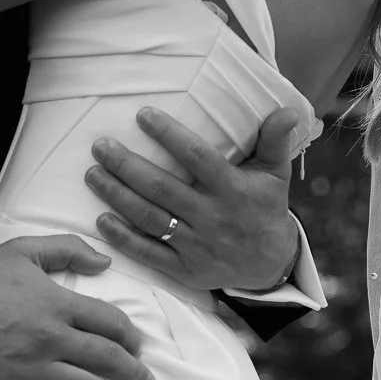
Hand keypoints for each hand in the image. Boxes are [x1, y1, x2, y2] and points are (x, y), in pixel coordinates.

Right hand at [0, 234, 154, 379]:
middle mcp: (52, 339)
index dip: (130, 336)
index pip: (110, 323)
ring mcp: (33, 368)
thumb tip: (104, 262)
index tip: (137, 345)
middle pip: (107, 359)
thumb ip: (67, 250)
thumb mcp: (24, 250)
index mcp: (58, 304)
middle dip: (134, 373)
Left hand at [84, 105, 300, 294]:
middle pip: (162, 189)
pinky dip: (123, 237)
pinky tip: (101, 218)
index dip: (170, 135)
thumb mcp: (275, 173)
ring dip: (117, 196)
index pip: (198, 158)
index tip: (143, 115)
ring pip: (150, 219)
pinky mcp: (184, 269)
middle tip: (100, 145)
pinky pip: (149, 253)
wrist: (269, 264)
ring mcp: (196, 246)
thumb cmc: (265, 207)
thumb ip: (275, 140)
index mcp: (233, 190)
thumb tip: (287, 110)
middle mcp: (212, 217)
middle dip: (127, 166)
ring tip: (93, 174)